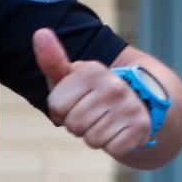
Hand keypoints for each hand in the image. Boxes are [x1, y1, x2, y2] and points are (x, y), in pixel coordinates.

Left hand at [34, 28, 152, 158]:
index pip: (56, 106)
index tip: (75, 102)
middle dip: (77, 125)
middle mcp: (113, 86)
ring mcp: (130, 106)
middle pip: (73, 125)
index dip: (61, 110)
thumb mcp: (69, 77)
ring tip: (105, 121)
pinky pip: (112, 148)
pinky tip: (119, 131)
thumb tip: (40, 32)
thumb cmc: (92, 93)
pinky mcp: (141, 126)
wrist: (139, 103)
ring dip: (95, 136)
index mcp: (93, 71)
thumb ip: (51, 59)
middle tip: (92, 114)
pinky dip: (113, 145)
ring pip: (92, 139)